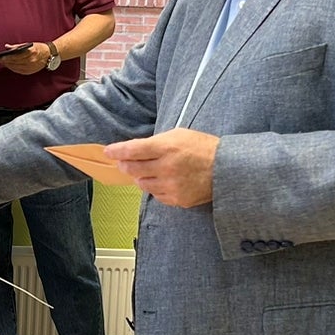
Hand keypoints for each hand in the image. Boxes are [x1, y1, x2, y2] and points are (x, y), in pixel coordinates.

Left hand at [0, 43, 50, 75]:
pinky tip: (9, 66)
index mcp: (30, 53)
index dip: (6, 57)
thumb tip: (7, 46)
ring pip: (15, 68)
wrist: (50, 55)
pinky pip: (19, 71)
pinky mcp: (30, 71)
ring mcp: (31, 67)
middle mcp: (31, 61)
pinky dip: (13, 69)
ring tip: (2, 62)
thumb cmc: (39, 47)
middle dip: (5, 62)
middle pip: (14, 63)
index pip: (15, 56)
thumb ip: (17, 46)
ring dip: (8, 65)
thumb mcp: (29, 44)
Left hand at [103, 129, 218, 207]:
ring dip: (141, 177)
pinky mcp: (176, 199)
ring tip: (151, 170)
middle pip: (133, 169)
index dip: (117, 151)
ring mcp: (171, 185)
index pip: (133, 150)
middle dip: (125, 165)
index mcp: (167, 147)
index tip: (108, 152)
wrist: (226, 169)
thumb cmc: (203, 148)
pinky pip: (156, 195)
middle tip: (125, 162)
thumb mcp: (180, 135)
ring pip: (142, 183)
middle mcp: (166, 167)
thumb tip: (135, 149)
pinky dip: (155, 188)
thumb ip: (157, 142)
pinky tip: (164, 180)